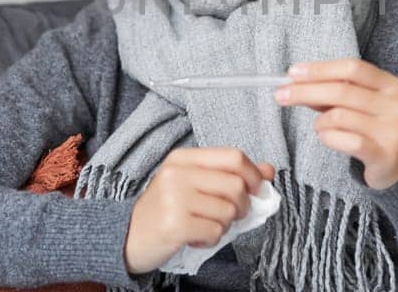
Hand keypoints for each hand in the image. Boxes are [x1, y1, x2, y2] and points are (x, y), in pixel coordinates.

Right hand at [123, 147, 274, 273]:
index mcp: (183, 158)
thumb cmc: (165, 210)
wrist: (127, 237)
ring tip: (204, 225)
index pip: (234, 157)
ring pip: (228, 211)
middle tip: (228, 215)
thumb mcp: (194, 184)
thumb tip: (269, 170)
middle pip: (236, 185)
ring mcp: (174, 198)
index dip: (253, 175)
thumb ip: (230, 174)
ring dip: (224, 225)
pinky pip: (216, 232)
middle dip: (242, 206)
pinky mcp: (175, 224)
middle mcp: (177, 173)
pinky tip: (196, 237)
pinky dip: (212, 240)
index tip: (256, 190)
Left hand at [276, 59, 397, 189]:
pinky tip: (326, 137)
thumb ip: (334, 92)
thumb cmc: (373, 128)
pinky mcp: (384, 154)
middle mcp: (396, 105)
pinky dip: (328, 137)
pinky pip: (346, 141)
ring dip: (319, 122)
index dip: (320, 69)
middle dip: (305, 91)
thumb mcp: (359, 104)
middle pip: (342, 90)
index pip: (352, 68)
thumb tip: (296, 82)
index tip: (292, 73)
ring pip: (339, 116)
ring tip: (320, 127)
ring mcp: (393, 131)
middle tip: (281, 95)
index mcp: (391, 85)